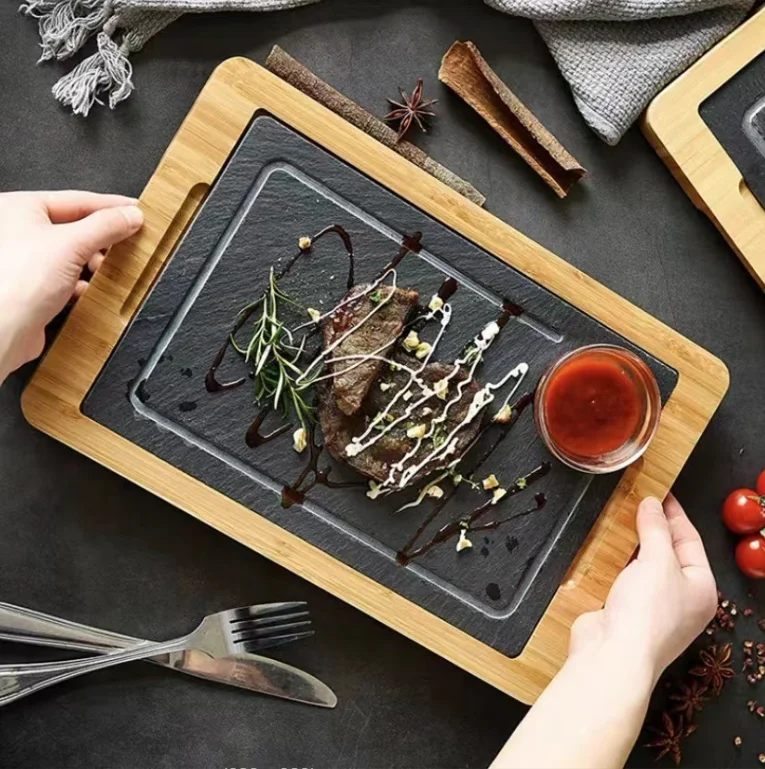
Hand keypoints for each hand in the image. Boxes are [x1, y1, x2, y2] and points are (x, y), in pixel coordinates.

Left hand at [0, 190, 142, 377]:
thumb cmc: (15, 285)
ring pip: (71, 255)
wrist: (3, 332)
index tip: (135, 211)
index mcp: (18, 208)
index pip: (76, 200)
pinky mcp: (30, 287)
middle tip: (125, 243)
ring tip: (104, 269)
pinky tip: (86, 289)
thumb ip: (106, 226)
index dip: (110, 206)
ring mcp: (23, 261)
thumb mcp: (71, 245)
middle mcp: (16, 231)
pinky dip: (80, 284)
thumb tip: (130, 216)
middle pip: (74, 227)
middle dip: (101, 240)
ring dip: (91, 264)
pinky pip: (64, 278)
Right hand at [569, 494, 716, 683]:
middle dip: (651, 528)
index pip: (690, 540)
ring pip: (643, 566)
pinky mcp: (626, 613)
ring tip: (619, 521)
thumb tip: (652, 504)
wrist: (613, 656)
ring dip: (631, 545)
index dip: (673, 514)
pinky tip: (604, 550)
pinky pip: (623, 579)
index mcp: (701, 588)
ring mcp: (652, 608)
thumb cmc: (646, 616)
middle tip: (636, 502)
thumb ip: (655, 529)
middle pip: (667, 552)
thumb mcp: (657, 560)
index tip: (658, 492)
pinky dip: (614, 564)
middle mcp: (681, 600)